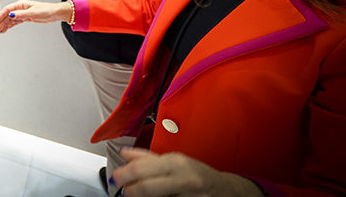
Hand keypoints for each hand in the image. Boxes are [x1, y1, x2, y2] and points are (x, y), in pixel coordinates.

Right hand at [0, 0, 71, 32]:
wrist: (55, 13)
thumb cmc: (46, 10)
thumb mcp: (33, 13)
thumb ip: (22, 14)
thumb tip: (11, 15)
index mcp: (21, 4)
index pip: (8, 9)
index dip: (1, 14)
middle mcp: (21, 8)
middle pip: (8, 14)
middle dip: (2, 21)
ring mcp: (23, 13)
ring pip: (11, 19)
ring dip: (5, 24)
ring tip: (0, 30)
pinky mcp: (26, 18)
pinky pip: (15, 22)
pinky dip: (10, 25)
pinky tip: (6, 29)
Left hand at [113, 147, 263, 196]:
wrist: (229, 191)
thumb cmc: (200, 175)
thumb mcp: (175, 161)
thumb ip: (149, 158)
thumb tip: (125, 153)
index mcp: (177, 163)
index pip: (142, 168)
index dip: (124, 174)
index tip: (116, 177)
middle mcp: (185, 179)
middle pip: (146, 188)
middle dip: (130, 190)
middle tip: (124, 190)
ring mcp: (190, 196)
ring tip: (139, 194)